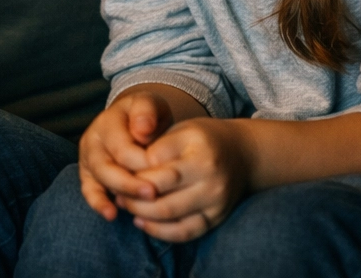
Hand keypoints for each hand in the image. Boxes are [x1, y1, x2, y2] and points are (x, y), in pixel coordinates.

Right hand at [78, 89, 175, 220]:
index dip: (143, 162)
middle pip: (106, 166)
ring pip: (98, 179)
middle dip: (130, 183)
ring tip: (138, 208)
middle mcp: (93, 139)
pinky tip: (111, 215)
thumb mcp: (150, 105)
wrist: (135, 121)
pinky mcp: (88, 174)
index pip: (123, 148)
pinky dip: (98, 203)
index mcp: (108, 121)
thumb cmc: (146, 116)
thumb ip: (147, 111)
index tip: (164, 173)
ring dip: (119, 193)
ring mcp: (88, 158)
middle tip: (153, 194)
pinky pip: (89, 190)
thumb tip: (142, 130)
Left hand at [122, 118, 251, 241]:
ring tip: (125, 205)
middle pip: (159, 190)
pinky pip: (184, 232)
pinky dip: (160, 231)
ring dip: (141, 213)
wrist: (243, 154)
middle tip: (116, 192)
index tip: (117, 169)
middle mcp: (209, 174)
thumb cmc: (203, 139)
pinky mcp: (217, 217)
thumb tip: (126, 168)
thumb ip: (156, 146)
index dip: (131, 169)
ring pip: (169, 213)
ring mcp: (215, 198)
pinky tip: (142, 223)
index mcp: (197, 147)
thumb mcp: (181, 130)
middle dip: (132, 194)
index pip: (154, 162)